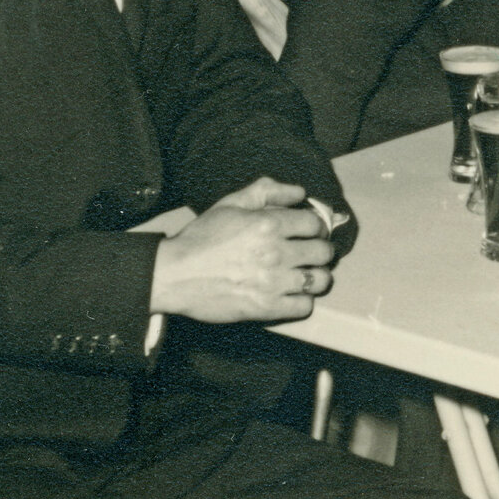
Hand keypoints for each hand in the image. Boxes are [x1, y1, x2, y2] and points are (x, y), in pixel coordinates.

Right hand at [150, 182, 333, 322]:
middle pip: (324, 252)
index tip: (309, 232)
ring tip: (305, 274)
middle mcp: (276, 252)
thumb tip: (299, 192)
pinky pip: (305, 306)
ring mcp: (273, 282)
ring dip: (317, 276)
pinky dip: (302, 301)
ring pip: (321, 280)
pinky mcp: (266, 308)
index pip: (315, 224)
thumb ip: (267, 191)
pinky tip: (292, 294)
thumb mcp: (230, 204)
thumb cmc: (201, 238)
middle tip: (309, 253)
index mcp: (269, 224)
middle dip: (320, 250)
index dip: (315, 227)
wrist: (174, 275)